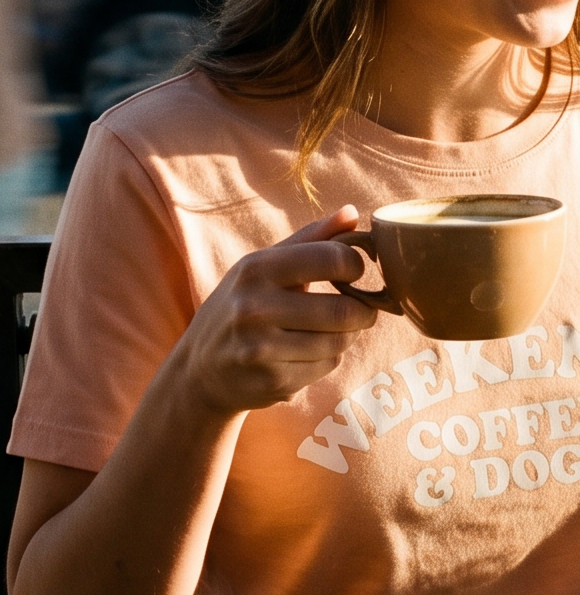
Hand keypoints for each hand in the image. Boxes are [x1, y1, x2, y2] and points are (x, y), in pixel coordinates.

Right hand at [173, 206, 377, 415]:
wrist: (200, 369)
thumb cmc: (242, 305)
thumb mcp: (263, 266)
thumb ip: (310, 239)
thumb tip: (352, 213)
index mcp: (256, 269)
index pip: (332, 259)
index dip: (355, 265)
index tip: (354, 271)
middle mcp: (254, 308)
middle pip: (344, 310)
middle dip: (363, 310)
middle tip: (361, 309)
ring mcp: (261, 349)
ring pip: (340, 341)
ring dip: (346, 336)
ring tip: (330, 329)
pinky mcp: (273, 382)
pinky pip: (327, 366)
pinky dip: (328, 358)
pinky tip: (306, 353)